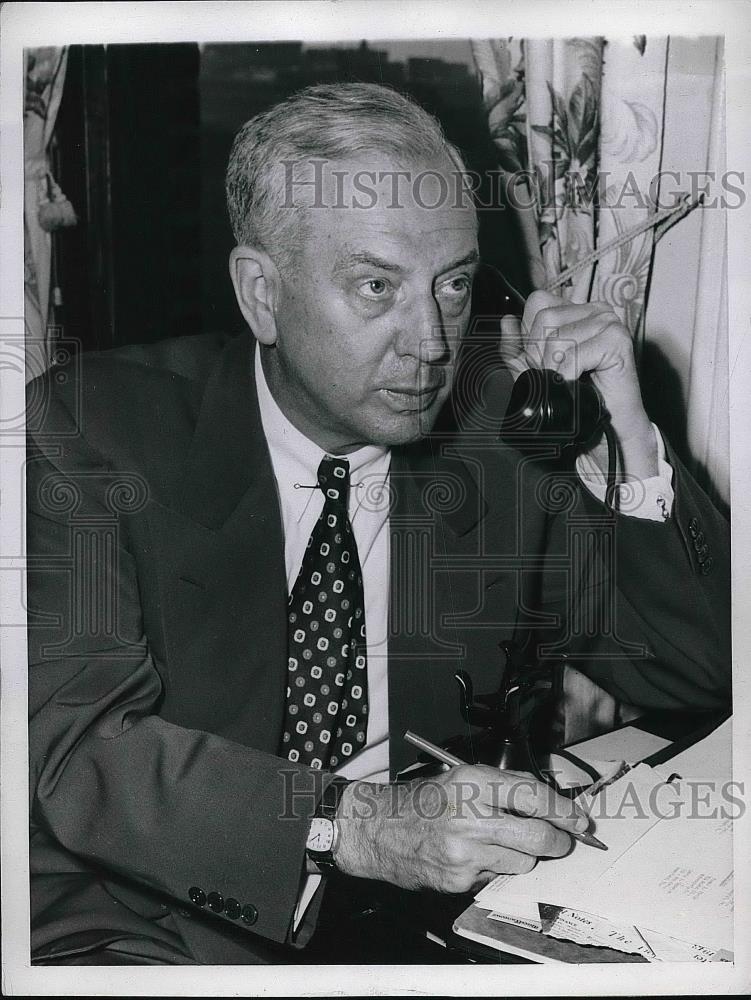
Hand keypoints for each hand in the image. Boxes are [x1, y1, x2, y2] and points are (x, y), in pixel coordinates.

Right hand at [334, 765, 589, 894]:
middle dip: (558, 841)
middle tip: (562, 839)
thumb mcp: (462, 777)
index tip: (580, 819)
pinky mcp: (459, 881)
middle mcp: (470, 817)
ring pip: (523, 862)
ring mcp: (465, 853)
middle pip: (538, 837)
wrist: (378, 828)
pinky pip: (496, 877)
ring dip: (523, 856)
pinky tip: (474, 856)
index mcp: (472, 783)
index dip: (564, 810)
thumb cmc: (423, 800)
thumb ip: (505, 785)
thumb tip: (549, 801)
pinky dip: (494, 868)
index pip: (533, 797)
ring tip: (499, 842)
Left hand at [500, 290, 657, 480]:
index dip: (530, 334)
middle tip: (558, 374)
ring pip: (558, 338)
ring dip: (556, 368)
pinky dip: (569, 375)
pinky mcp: (617, 339)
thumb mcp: (536, 370)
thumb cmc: (577, 397)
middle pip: (545, 318)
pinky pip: (574, 354)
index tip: (543, 360)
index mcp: (576, 311)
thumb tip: (506, 322)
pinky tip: (577, 383)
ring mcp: (608, 322)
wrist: (606, 425)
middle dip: (541, 354)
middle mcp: (594, 310)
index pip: (538, 302)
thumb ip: (516, 347)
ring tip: (569, 380)